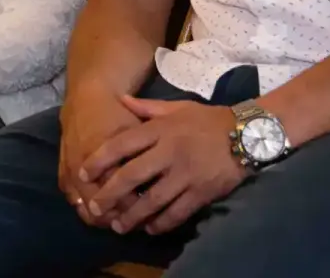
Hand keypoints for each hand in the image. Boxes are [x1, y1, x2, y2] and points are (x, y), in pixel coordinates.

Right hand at [58, 86, 143, 226]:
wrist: (86, 98)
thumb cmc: (117, 115)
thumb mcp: (136, 133)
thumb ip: (144, 160)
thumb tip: (160, 186)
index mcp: (103, 159)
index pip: (123, 196)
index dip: (139, 208)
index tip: (153, 211)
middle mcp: (83, 170)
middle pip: (102, 209)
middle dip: (121, 218)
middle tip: (137, 220)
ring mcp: (70, 174)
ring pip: (86, 210)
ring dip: (104, 218)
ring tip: (121, 219)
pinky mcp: (62, 175)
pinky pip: (73, 201)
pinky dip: (87, 210)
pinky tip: (102, 212)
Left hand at [82, 97, 245, 235]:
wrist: (246, 134)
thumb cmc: (207, 120)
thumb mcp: (177, 108)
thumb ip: (146, 108)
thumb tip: (120, 100)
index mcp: (161, 130)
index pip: (123, 144)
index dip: (100, 159)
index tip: (83, 172)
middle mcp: (170, 152)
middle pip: (132, 175)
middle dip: (109, 194)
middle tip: (93, 207)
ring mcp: (186, 174)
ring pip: (153, 200)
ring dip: (132, 216)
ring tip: (118, 226)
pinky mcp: (202, 192)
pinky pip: (178, 212)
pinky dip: (162, 223)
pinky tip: (150, 228)